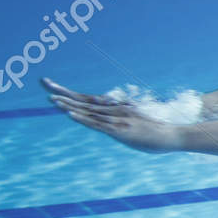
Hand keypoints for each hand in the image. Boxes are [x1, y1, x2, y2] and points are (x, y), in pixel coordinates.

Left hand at [43, 78, 182, 152]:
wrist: (173, 135)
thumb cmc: (156, 131)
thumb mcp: (136, 123)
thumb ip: (123, 120)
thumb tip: (114, 122)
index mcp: (115, 108)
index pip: (87, 98)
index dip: (69, 93)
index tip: (52, 86)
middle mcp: (114, 110)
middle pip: (83, 100)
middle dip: (63, 92)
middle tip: (44, 82)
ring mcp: (116, 119)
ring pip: (88, 111)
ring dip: (69, 105)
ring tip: (51, 99)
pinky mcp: (120, 130)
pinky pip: (97, 124)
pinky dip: (83, 118)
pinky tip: (70, 114)